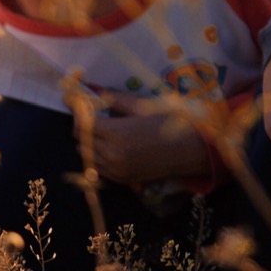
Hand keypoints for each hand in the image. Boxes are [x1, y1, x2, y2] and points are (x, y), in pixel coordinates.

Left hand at [82, 100, 213, 185]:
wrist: (190, 150)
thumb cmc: (170, 122)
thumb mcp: (143, 106)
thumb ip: (116, 100)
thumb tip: (96, 91)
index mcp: (117, 133)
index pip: (83, 124)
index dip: (80, 113)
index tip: (80, 105)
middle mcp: (112, 154)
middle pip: (81, 140)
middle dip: (84, 127)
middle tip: (94, 116)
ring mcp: (116, 170)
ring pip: (86, 155)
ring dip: (89, 143)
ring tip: (103, 132)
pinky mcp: (122, 179)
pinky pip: (98, 168)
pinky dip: (98, 157)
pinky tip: (111, 147)